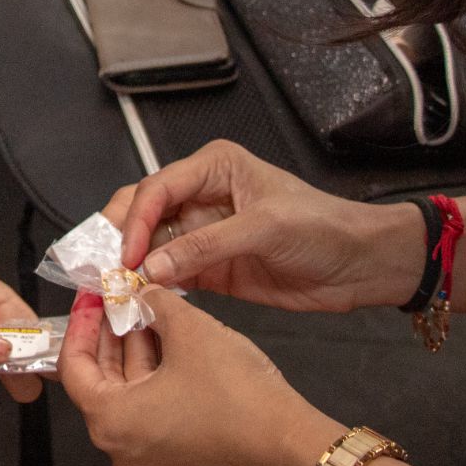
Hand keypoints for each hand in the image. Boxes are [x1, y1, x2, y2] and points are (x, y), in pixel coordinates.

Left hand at [59, 290, 343, 465]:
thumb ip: (155, 302)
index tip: (93, 295)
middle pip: (101, 381)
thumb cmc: (236, 392)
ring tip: (148, 309)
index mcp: (110, 422)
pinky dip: (154, 377)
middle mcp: (120, 450)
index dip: (82, 322)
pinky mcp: (175, 461)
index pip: (74, 366)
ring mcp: (148, 460)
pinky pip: (150, 412)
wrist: (290, 445)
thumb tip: (142, 291)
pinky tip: (170, 340)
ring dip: (136, 351)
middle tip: (120, 296)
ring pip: (129, 395)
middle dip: (111, 334)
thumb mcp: (189, 329)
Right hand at [104, 141, 423, 313]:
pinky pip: (170, 275)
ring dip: (131, 265)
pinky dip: (152, 286)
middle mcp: (202, 196)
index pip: (158, 188)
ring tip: (113, 287)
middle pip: (143, 212)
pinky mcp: (210, 269)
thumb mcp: (265, 228)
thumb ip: (206, 246)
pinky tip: (139, 298)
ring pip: (150, 246)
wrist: (361, 264)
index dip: (136, 220)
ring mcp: (203, 234)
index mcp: (214, 168)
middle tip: (104, 267)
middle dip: (120, 237)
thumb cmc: (324, 227)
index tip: (126, 254)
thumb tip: (153, 267)